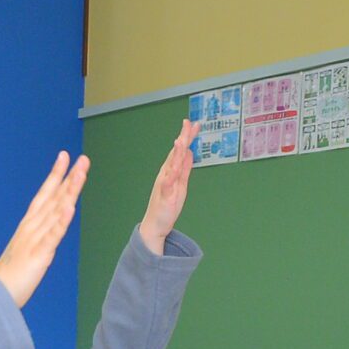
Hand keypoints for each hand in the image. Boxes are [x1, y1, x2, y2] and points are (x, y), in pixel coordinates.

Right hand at [0, 151, 91, 306]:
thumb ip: (38, 234)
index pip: (44, 194)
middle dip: (69, 177)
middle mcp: (32, 227)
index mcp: (28, 225)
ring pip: (55, 211)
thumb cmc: (12, 274)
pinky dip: (61, 222)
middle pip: (53, 198)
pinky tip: (70, 208)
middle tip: (82, 159)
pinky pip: (52, 236)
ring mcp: (35, 239)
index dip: (55, 175)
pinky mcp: (39, 255)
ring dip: (69, 192)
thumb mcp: (27, 248)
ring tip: (80, 175)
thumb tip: (49, 224)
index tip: (64, 156)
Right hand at [137, 120, 200, 254]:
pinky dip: (171, 174)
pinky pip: (167, 183)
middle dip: (183, 138)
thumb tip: (189, 152)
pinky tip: (174, 166)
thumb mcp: (181, 184)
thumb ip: (185, 168)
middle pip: (176, 153)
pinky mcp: (165, 195)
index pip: (180, 150)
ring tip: (180, 140)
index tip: (193, 124)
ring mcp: (165, 184)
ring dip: (175, 152)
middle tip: (188, 123)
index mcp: (171, 171)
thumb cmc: (167, 206)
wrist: (155, 225)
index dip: (187, 137)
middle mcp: (166, 174)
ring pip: (171, 165)